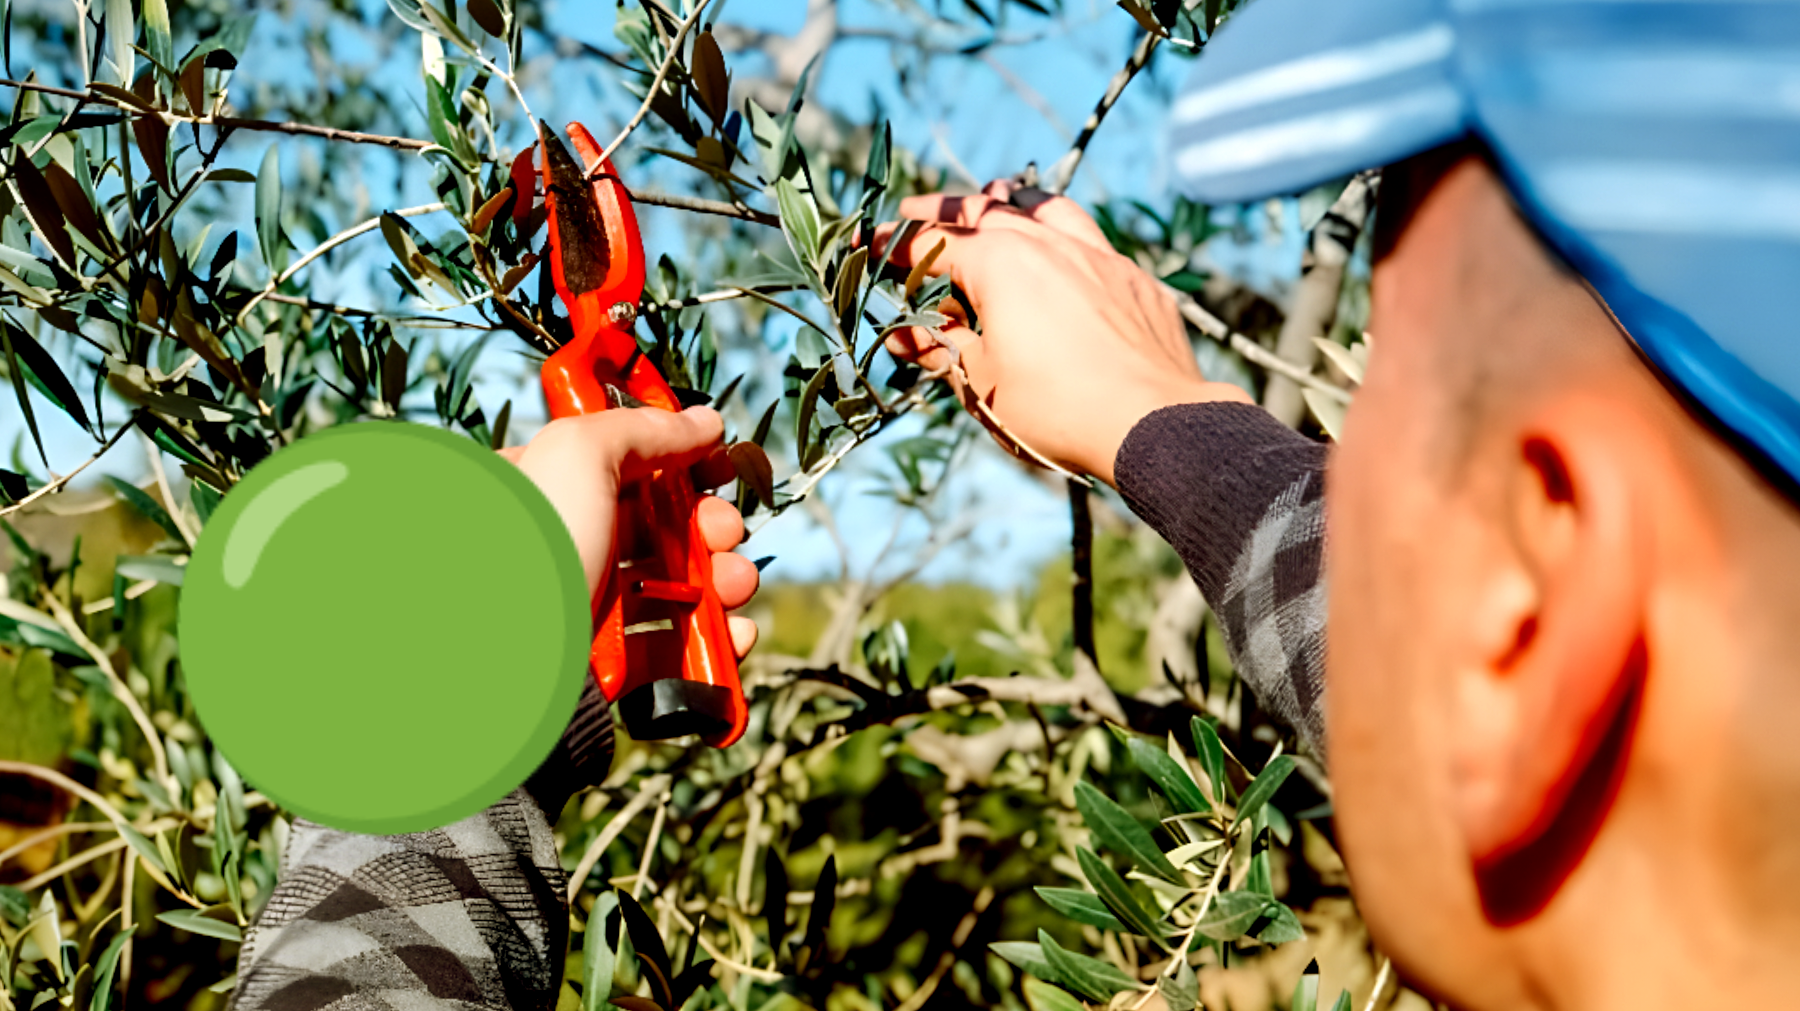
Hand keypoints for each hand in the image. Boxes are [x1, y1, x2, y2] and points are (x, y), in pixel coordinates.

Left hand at [498, 406, 758, 657]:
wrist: (505, 668)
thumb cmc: (533, 548)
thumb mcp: (579, 456)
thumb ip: (643, 429)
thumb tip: (703, 422)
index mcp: (539, 487)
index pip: (615, 459)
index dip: (673, 454)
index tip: (715, 461)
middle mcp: (558, 544)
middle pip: (654, 523)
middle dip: (708, 526)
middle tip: (727, 532)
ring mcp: (581, 606)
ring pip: (669, 585)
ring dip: (720, 581)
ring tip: (738, 586)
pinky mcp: (604, 663)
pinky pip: (668, 649)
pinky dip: (709, 642)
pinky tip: (733, 636)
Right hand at [872, 180, 1251, 485]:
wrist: (1155, 423)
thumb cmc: (1057, 409)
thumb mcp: (982, 384)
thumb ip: (939, 349)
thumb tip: (901, 336)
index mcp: (1000, 264)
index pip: (932, 243)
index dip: (894, 245)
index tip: (868, 247)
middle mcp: (1049, 244)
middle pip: (986, 210)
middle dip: (944, 210)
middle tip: (915, 212)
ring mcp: (1099, 256)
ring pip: (1047, 208)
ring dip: (1011, 202)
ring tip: (993, 199)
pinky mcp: (1135, 279)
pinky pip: (1092, 240)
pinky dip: (1064, 235)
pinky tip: (1062, 253)